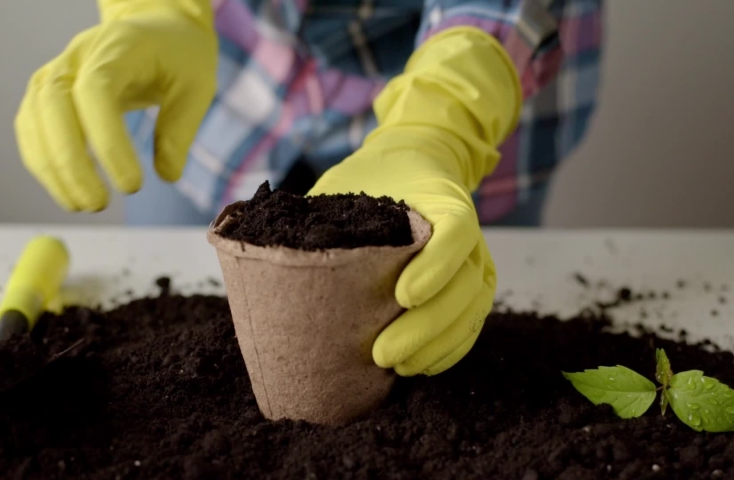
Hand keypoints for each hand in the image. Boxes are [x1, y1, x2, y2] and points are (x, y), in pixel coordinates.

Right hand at [15, 0, 216, 211]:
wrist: (155, 25)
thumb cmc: (178, 55)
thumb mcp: (196, 86)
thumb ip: (180, 129)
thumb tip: (167, 176)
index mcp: (117, 48)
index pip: (96, 94)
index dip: (107, 143)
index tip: (132, 185)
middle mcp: (76, 57)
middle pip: (53, 108)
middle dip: (71, 164)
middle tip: (99, 204)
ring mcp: (54, 73)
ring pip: (34, 121)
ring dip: (52, 170)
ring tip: (84, 206)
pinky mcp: (45, 93)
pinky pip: (32, 131)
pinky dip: (43, 164)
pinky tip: (69, 192)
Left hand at [308, 27, 521, 375]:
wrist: (415, 163)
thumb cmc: (374, 176)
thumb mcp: (348, 181)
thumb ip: (320, 211)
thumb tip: (259, 249)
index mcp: (443, 203)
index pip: (456, 234)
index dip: (436, 267)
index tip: (403, 295)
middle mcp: (467, 237)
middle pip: (466, 286)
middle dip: (427, 327)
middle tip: (382, 353)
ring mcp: (474, 263)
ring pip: (470, 311)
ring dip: (436, 345)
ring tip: (398, 367)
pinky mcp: (469, 287)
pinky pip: (469, 325)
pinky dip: (448, 350)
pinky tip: (417, 366)